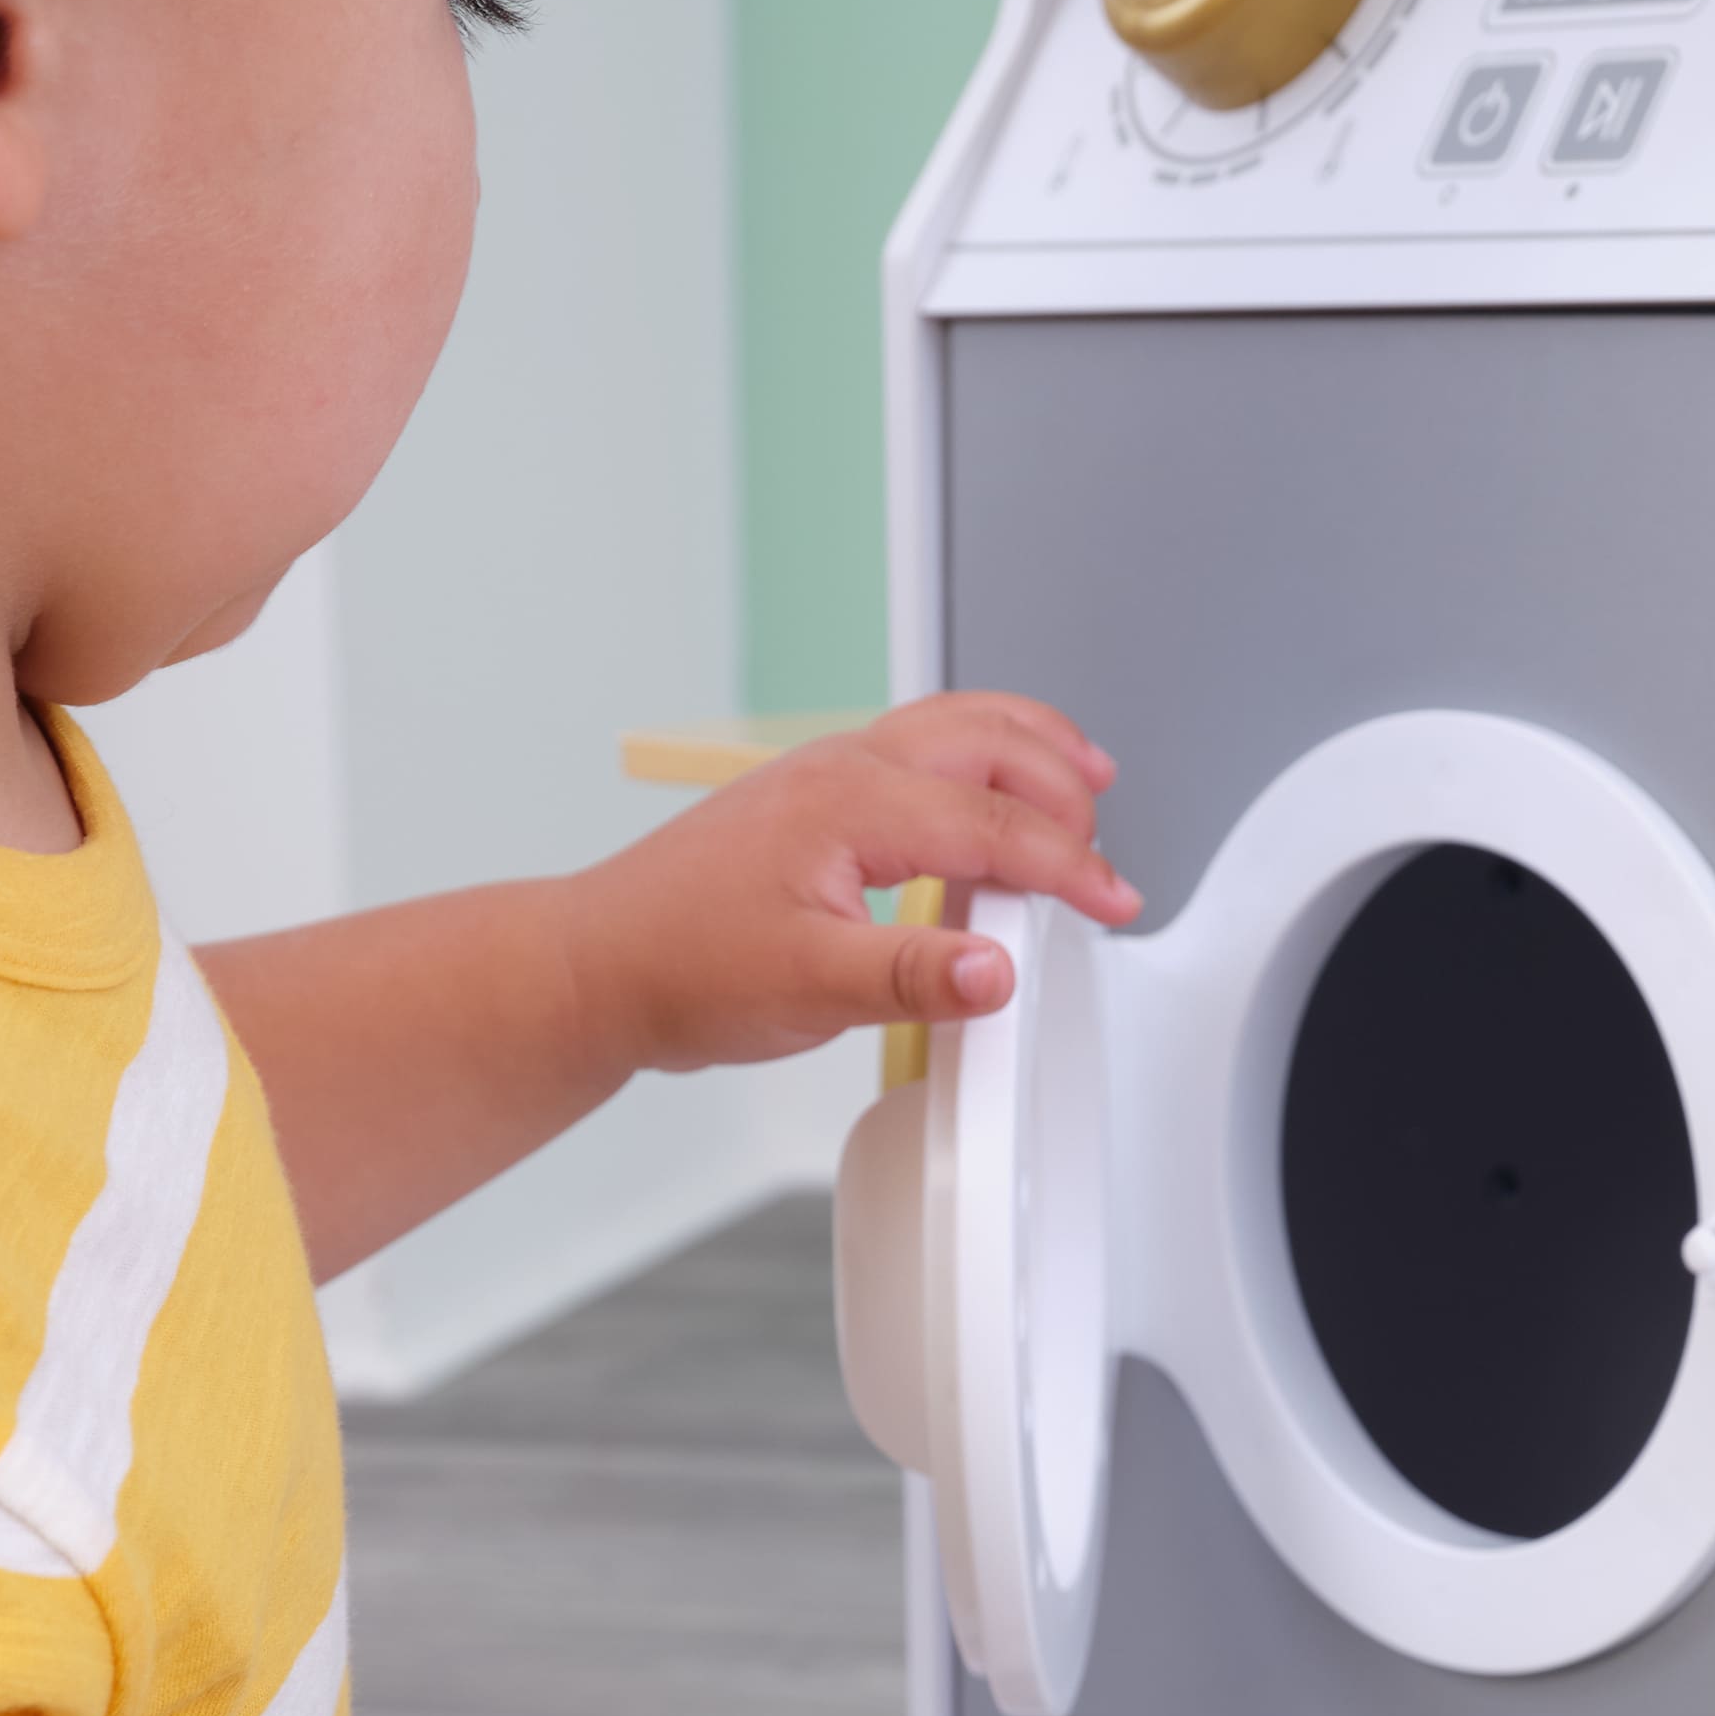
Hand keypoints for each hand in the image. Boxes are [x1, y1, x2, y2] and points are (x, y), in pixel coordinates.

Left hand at [557, 693, 1137, 1076]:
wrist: (599, 965)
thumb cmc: (681, 968)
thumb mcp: (807, 987)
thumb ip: (911, 980)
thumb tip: (1000, 972)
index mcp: (851, 803)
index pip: (994, 824)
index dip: (1069, 866)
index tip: (1115, 903)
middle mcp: (843, 769)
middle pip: (988, 742)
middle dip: (1063, 785)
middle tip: (1106, 850)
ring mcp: (827, 776)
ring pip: (955, 728)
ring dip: (1028, 748)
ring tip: (1089, 776)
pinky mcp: (816, 799)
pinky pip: (921, 750)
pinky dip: (981, 761)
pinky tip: (992, 798)